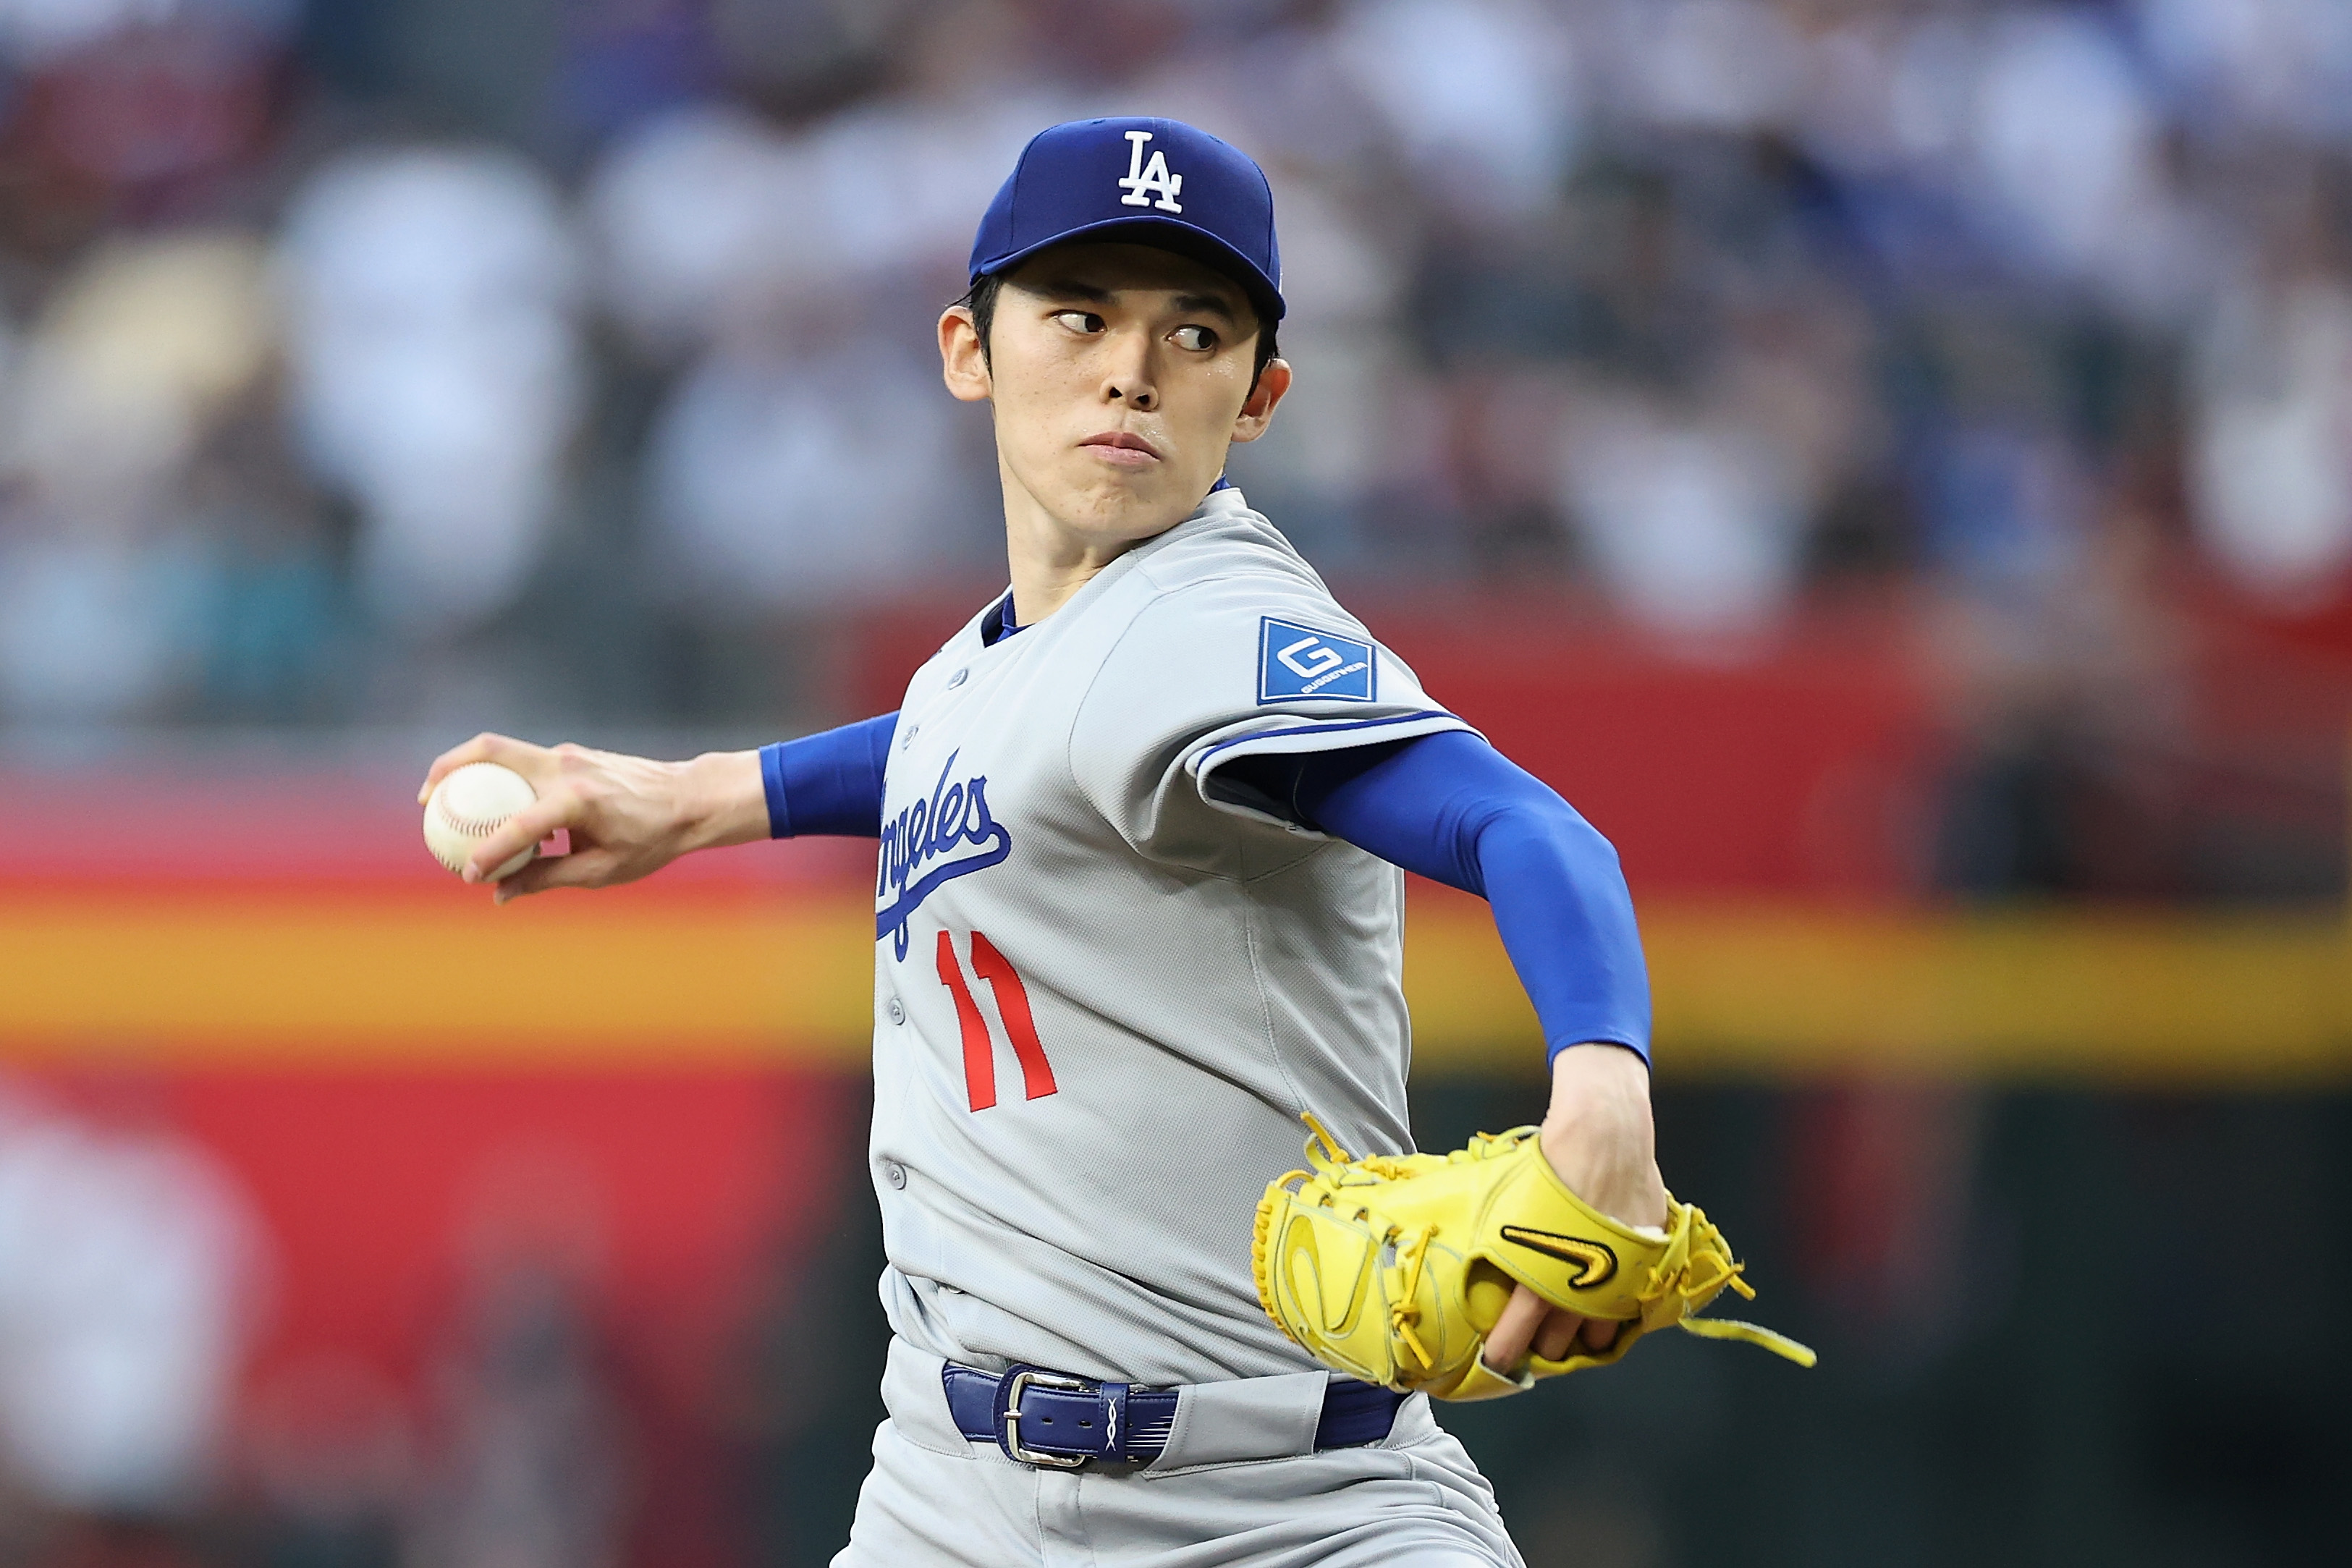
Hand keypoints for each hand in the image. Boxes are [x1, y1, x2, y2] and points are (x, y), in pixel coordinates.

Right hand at [417, 734, 766, 902]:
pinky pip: (522, 762)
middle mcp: (567, 768)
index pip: (518, 826)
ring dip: (466, 768)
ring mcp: (567, 755)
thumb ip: (546, 878)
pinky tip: (487, 806)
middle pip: (491, 752)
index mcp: (578, 800)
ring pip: (502, 750)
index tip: (467, 876)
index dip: (488, 854)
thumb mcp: (602, 870)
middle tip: (424, 804)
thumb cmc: (651, 839)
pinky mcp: (570, 755)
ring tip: (440, 799)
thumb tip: (500, 894)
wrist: (689, 799)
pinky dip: (497, 778)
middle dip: (447, 771)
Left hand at [1480, 1043, 1667, 1372]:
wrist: (1605, 1130)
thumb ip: (1505, 1245)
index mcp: (1542, 1269)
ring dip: (1584, 1335)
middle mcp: (1583, 1282)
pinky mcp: (1646, 1261)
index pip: (1520, 1328)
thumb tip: (1486, 1271)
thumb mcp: (1510, 1203)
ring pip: (1601, 1330)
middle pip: (1561, 1338)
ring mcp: (1619, 1275)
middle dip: (1544, 1345)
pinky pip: (1631, 1304)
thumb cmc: (1551, 1162)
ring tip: (1571, 1332)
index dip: (1507, 1350)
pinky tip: (1603, 1309)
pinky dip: (1616, 1312)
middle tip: (1533, 1342)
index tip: (1498, 1362)